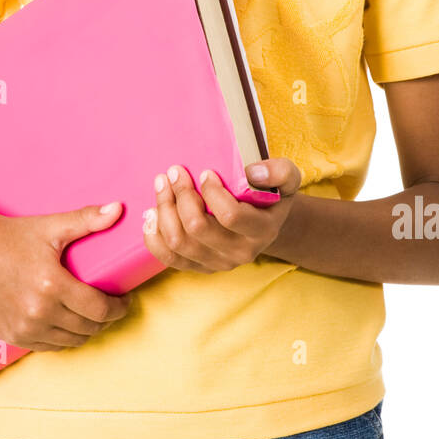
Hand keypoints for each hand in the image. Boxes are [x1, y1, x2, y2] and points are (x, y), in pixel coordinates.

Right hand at [0, 202, 131, 351]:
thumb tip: (118, 208)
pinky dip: (63, 338)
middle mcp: (38, 312)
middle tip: (111, 307)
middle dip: (106, 319)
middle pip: (88, 328)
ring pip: (71, 341)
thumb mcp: (52, 226)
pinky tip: (68, 324)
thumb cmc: (14, 236)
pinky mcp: (12, 336)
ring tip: (91, 316)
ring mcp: (24, 328)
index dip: (119, 307)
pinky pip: (48, 347)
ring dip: (86, 331)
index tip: (125, 300)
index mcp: (52, 285)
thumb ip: (87, 219)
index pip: (99, 309)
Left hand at [141, 158, 301, 272]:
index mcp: (262, 231)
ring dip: (163, 210)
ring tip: (161, 185)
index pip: (230, 216)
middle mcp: (240, 253)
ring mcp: (218, 263)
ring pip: (178, 242)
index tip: (205, 172)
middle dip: (180, 195)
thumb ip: (280, 171)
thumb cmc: (270, 194)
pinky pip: (168, 258)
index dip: (212, 192)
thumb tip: (252, 173)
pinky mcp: (199, 267)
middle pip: (197, 228)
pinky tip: (151, 215)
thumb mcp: (286, 179)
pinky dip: (154, 236)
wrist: (265, 222)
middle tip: (174, 172)